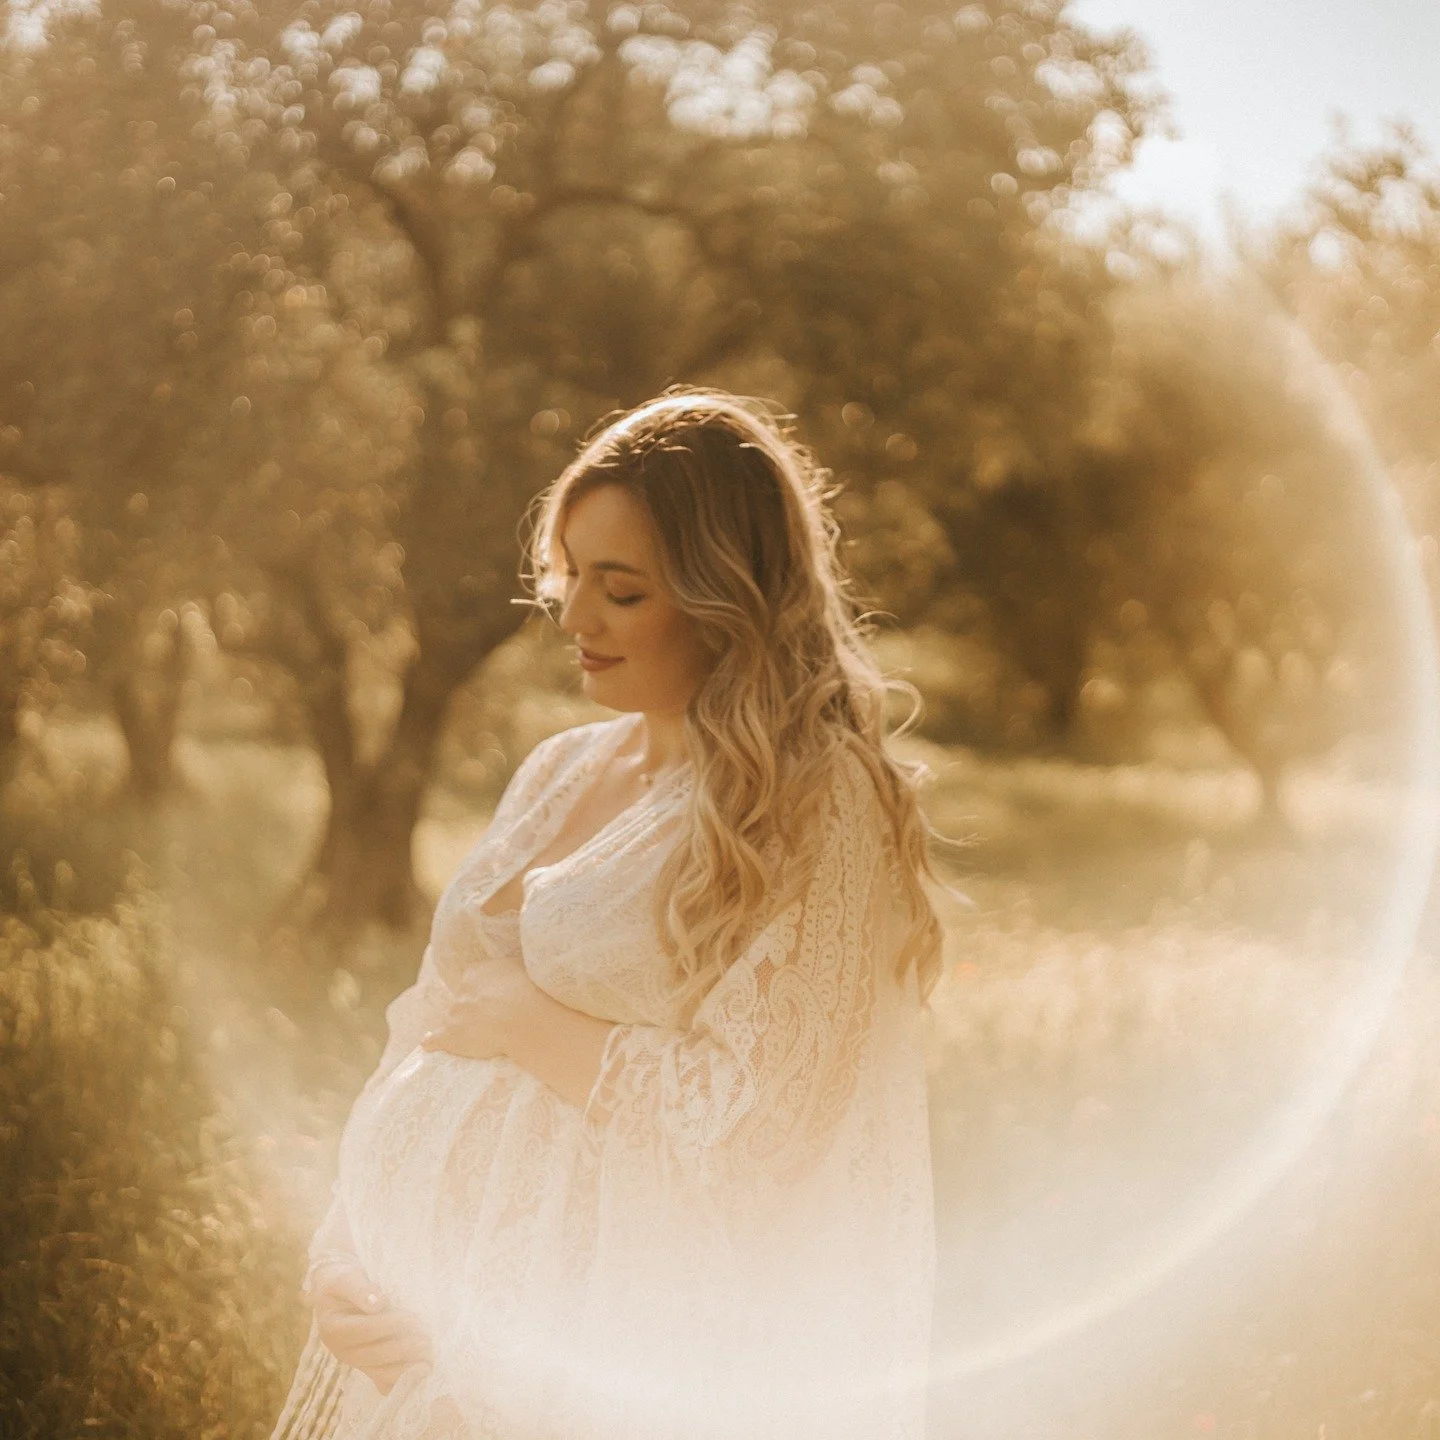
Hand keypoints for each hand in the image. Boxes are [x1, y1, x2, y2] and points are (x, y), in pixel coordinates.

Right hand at [307, 1256, 432, 1395]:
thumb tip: (377, 1303)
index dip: (389, 1325)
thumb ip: (360, 1290)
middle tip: (426, 1339)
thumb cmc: (345, 1284)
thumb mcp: (348, 1279)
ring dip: (405, 1367)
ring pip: (380, 1372)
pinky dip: (402, 1379)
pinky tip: (420, 1373)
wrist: (339, 1295)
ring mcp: (354, 1362)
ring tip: (428, 1357)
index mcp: (332, 1329)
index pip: (364, 1330)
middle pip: (374, 1354)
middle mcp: (340, 1351)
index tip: (413, 1318)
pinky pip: (383, 1381)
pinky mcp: (366, 1368)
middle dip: (402, 1347)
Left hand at [420, 952, 538, 1061]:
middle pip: (464, 1001)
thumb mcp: (520, 969)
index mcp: (476, 972)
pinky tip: (428, 1043)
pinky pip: (436, 1039)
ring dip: (464, 1027)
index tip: (494, 1001)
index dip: (483, 993)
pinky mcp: (451, 1036)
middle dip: (474, 1010)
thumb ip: (506, 971)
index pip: (473, 981)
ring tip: (480, 1038)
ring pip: (454, 1020)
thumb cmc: (530, 991)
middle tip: (493, 1020)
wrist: (524, 1018)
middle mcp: (462, 990)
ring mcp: (454, 1013)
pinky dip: (432, 1041)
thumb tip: (508, 974)